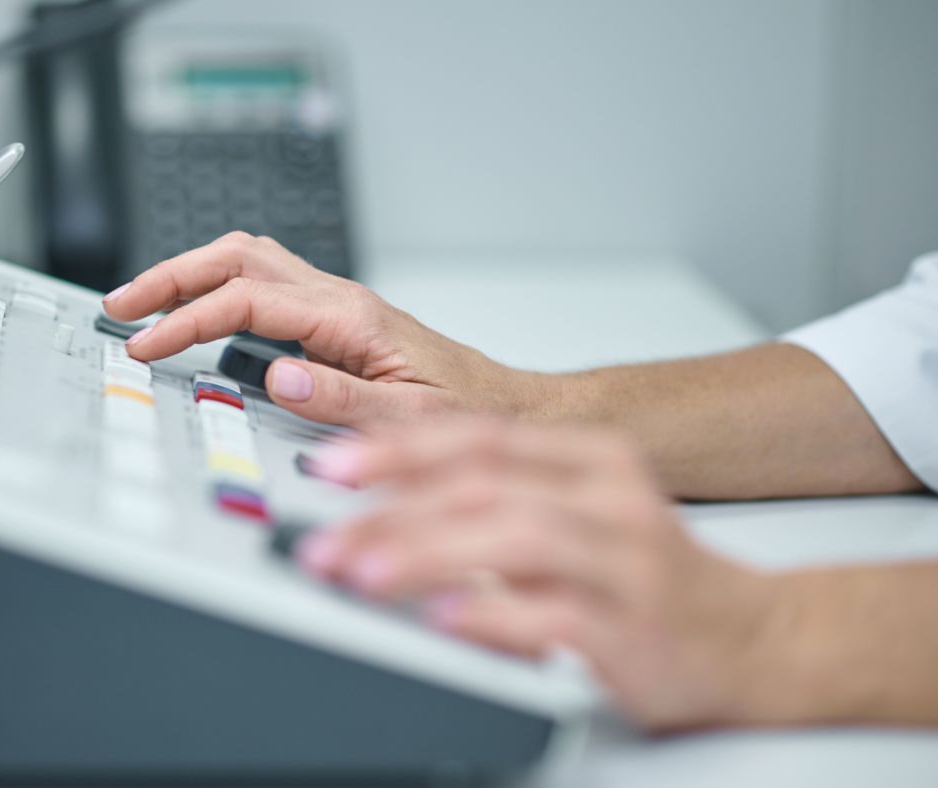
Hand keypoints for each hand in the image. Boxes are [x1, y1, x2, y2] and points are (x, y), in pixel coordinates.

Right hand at [102, 232, 550, 426]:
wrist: (503, 408)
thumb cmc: (466, 413)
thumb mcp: (411, 420)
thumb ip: (342, 400)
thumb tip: (276, 378)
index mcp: (350, 320)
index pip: (247, 301)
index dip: (188, 319)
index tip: (146, 343)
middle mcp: (339, 300)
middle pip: (239, 257)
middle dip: (172, 275)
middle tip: (123, 302)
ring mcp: (335, 305)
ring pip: (249, 260)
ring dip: (192, 273)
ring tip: (145, 301)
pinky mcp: (333, 319)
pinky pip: (263, 284)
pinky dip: (218, 289)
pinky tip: (198, 312)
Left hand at [298, 418, 799, 730]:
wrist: (756, 637)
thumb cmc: (646, 577)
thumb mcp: (574, 516)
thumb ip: (494, 501)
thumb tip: (383, 506)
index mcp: (588, 460)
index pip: (478, 436)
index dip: (399, 447)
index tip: (334, 466)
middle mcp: (609, 497)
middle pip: (485, 483)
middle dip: (393, 508)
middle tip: (325, 539)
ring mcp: (625, 560)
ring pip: (514, 538)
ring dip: (427, 554)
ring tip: (363, 572)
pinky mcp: (636, 626)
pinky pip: (555, 614)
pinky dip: (492, 615)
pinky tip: (444, 619)